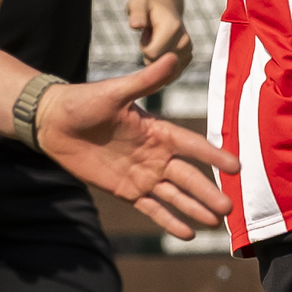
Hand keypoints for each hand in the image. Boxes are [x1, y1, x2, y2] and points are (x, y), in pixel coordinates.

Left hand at [34, 54, 238, 239]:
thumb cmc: (85, 101)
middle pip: (188, 177)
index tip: (236, 167)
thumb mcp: (116, 91)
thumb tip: (173, 56)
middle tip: (230, 208)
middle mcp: (155, 155)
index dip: (214, 156)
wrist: (54, 123)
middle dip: (208, 192)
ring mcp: (142, 175)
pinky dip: (169, 221)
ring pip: (174, 195)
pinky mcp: (125, 190)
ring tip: (216, 224)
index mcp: (158, 131)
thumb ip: (147, 80)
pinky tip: (187, 234)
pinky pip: (151, 208)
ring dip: (195, 209)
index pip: (192, 146)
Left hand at [125, 0, 190, 72]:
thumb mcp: (138, 4)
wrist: (165, 5)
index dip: (144, 47)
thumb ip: (136, 14)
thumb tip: (135, 25)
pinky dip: (162, 64)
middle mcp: (185, 42)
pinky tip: (162, 49)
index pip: (152, 55)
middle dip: (149, 55)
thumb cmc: (147, 5)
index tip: (146, 34)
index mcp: (174, 29)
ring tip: (157, 40)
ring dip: (156, 59)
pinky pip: (169, 73)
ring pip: (164, 71)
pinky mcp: (188, 59)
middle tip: (151, 37)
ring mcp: (188, 51)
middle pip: (159, 65)